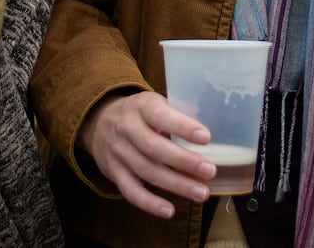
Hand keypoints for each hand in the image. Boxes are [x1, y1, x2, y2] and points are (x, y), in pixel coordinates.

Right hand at [78, 91, 216, 219]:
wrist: (98, 122)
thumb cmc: (139, 113)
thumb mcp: (155, 102)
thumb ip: (179, 112)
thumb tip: (215, 120)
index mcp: (141, 106)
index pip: (161, 115)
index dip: (183, 127)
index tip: (206, 137)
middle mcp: (127, 129)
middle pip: (155, 148)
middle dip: (184, 161)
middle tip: (210, 171)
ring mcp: (119, 152)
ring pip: (147, 172)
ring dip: (176, 185)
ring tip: (201, 193)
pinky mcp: (113, 173)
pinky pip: (131, 191)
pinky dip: (150, 203)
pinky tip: (170, 210)